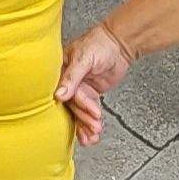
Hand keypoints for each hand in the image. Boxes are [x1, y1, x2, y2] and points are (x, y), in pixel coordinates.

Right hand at [56, 25, 132, 143]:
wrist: (119, 44)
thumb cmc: (99, 44)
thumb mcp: (84, 58)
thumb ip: (72, 77)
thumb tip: (59, 94)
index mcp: (60, 70)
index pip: (63, 93)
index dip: (75, 104)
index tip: (85, 113)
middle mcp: (67, 81)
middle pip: (72, 106)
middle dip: (84, 118)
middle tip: (94, 126)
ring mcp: (80, 89)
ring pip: (80, 112)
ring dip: (86, 125)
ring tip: (93, 136)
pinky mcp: (90, 95)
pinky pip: (89, 111)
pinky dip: (91, 123)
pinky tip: (92, 135)